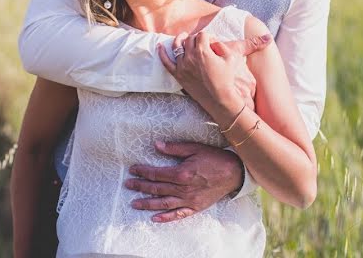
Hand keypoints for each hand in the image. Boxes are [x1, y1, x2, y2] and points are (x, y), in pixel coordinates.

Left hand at [124, 141, 244, 221]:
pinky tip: (154, 218)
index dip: (143, 172)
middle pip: (157, 188)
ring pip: (164, 204)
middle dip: (140, 186)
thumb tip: (157, 145)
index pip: (157, 174)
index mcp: (182, 173)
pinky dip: (165, 218)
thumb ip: (175, 148)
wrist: (234, 173)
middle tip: (128, 185)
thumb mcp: (195, 148)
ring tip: (134, 203)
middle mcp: (183, 189)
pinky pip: (178, 215)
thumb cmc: (214, 158)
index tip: (133, 170)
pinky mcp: (195, 207)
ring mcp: (189, 200)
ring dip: (147, 204)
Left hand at [160, 31, 239, 112]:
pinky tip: (159, 46)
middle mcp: (190, 57)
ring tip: (183, 37)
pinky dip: (162, 53)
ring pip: (177, 46)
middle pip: (189, 39)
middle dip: (196, 38)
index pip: (202, 35)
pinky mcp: (178, 75)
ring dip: (180, 40)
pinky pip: (166, 62)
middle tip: (201, 43)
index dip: (208, 36)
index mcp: (203, 51)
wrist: (220, 98)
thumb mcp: (230, 57)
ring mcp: (182, 66)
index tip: (212, 42)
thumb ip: (221, 45)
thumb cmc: (226, 78)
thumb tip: (213, 41)